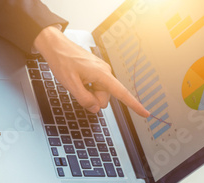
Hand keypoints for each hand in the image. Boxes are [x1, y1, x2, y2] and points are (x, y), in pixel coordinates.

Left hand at [33, 26, 149, 116]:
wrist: (57, 47)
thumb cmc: (63, 62)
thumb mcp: (70, 84)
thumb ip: (84, 99)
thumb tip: (96, 109)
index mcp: (102, 74)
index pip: (122, 93)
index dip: (134, 105)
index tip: (146, 114)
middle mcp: (105, 72)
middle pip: (104, 98)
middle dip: (92, 99)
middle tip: (77, 88)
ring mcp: (101, 72)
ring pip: (99, 94)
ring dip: (88, 93)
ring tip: (76, 81)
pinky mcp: (96, 72)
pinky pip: (95, 87)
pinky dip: (87, 88)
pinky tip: (78, 80)